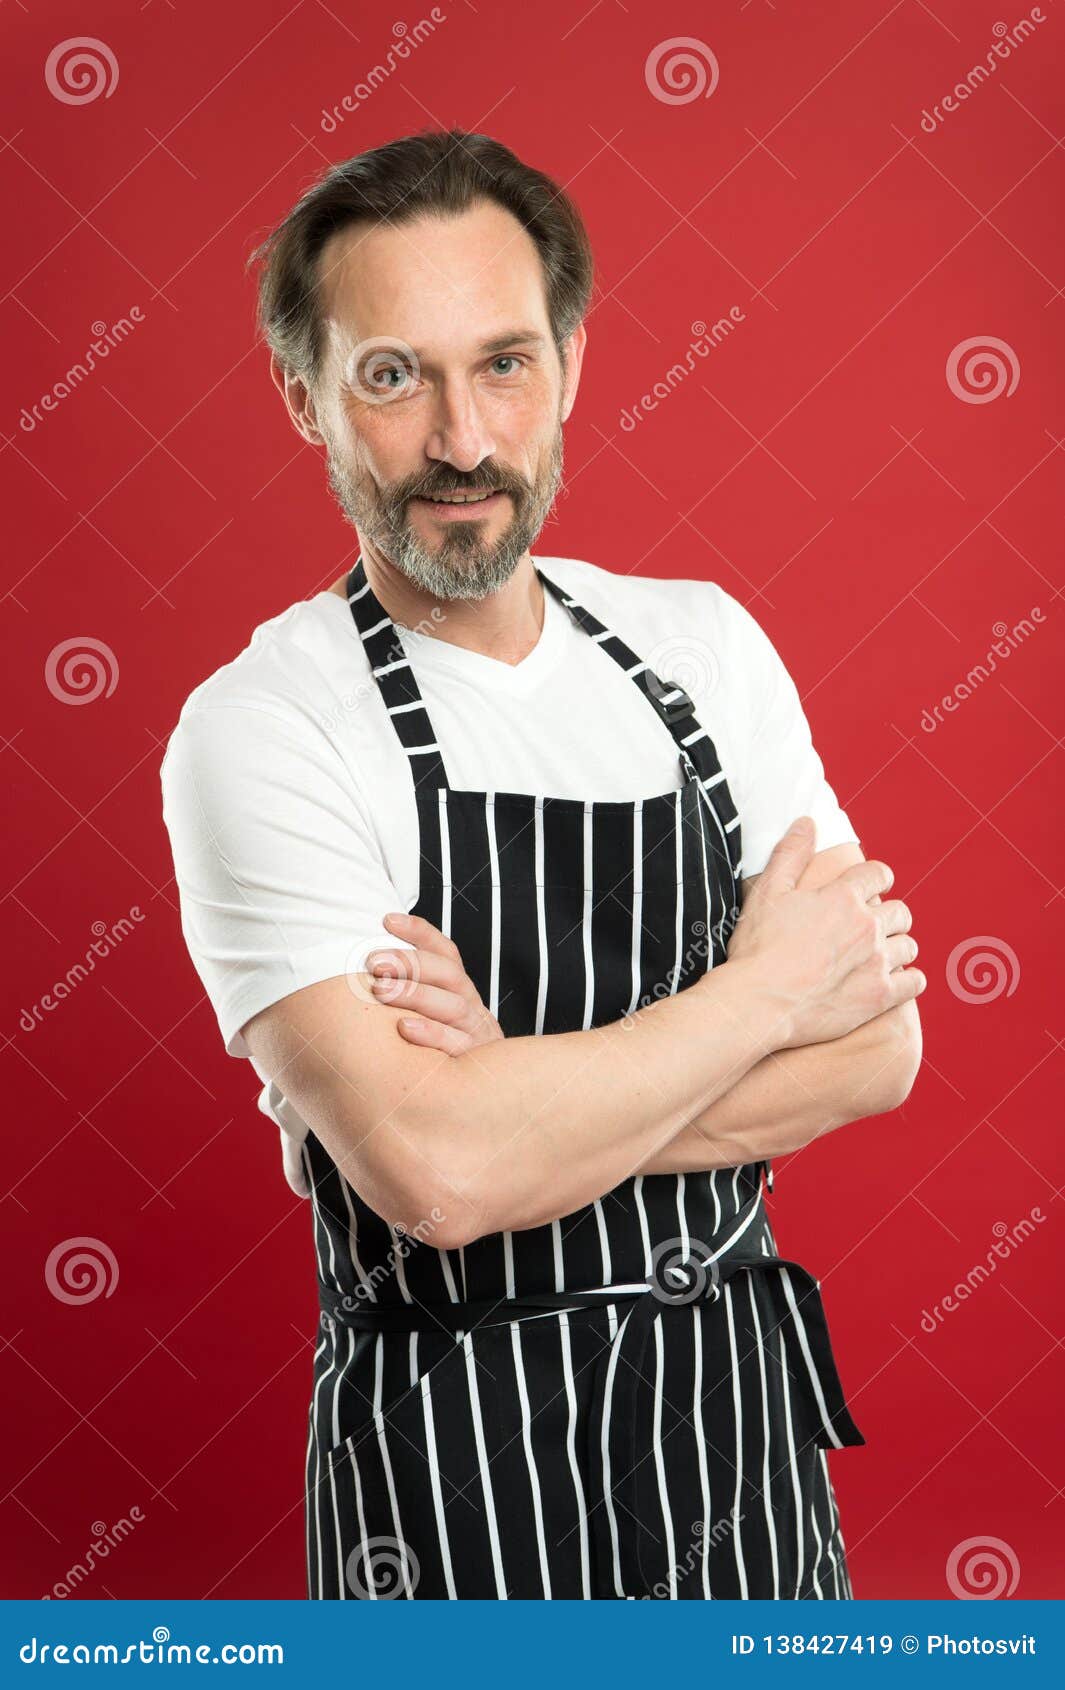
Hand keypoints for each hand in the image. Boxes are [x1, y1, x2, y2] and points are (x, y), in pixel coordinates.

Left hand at [366, 913, 503, 1053]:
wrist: (479, 1100)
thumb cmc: (439, 1052)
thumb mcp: (428, 1017)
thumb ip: (407, 993)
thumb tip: (367, 963)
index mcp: (460, 990)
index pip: (444, 952)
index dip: (419, 933)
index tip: (387, 920)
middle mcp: (471, 1006)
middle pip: (448, 974)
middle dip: (410, 963)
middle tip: (373, 961)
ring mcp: (477, 1034)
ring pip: (452, 1005)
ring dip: (415, 994)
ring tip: (381, 989)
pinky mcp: (476, 1063)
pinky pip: (457, 1045)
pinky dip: (432, 1034)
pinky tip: (404, 1028)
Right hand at [726, 817, 924, 1048]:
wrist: (759, 1002)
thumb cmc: (758, 947)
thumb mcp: (768, 892)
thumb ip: (791, 854)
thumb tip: (807, 821)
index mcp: (843, 896)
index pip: (879, 874)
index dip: (876, 878)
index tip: (870, 887)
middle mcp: (867, 926)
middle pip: (900, 911)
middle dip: (889, 914)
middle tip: (872, 925)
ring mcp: (876, 962)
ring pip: (908, 946)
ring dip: (898, 946)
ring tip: (881, 953)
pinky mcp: (879, 996)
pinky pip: (914, 982)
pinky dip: (909, 979)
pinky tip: (895, 981)